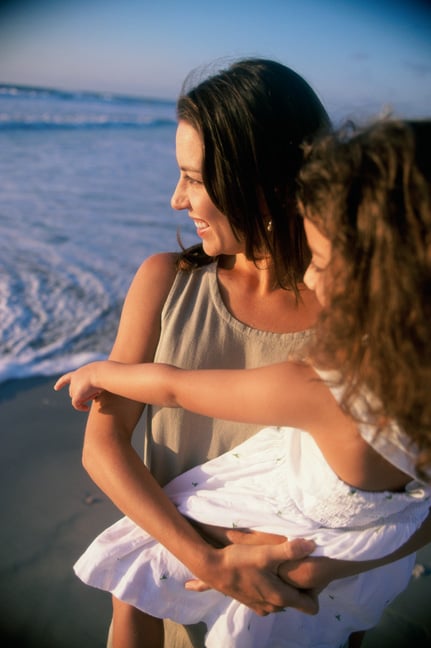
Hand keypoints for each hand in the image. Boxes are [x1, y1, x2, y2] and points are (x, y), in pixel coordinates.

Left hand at [54, 363, 102, 410]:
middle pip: (72, 391)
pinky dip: (81, 407)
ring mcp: (74, 387)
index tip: (55, 388)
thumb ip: (95, 380)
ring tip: (95, 394)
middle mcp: (74, 379)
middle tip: (94, 392)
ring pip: (76, 397)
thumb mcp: (99, 375)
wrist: (102, 373)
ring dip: (85, 397)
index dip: (61, 383)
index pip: (67, 378)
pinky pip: (76, 404)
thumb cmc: (104, 373)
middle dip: (80, 393)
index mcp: (79, 372)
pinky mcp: (76, 395)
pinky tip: (86, 408)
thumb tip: (97, 389)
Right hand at [187, 538, 318, 616]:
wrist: (212, 568)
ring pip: (281, 598)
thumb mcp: (266, 553)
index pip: (310, 606)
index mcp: (280, 597)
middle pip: (296, 602)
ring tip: (278, 566)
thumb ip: (290, 550)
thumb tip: (312, 545)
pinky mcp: (249, 601)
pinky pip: (268, 597)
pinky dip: (270, 587)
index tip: (311, 575)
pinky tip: (262, 571)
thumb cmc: (240, 561)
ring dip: (283, 586)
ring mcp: (260, 606)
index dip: (316, 592)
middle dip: (299, 587)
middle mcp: (272, 606)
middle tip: (296, 567)